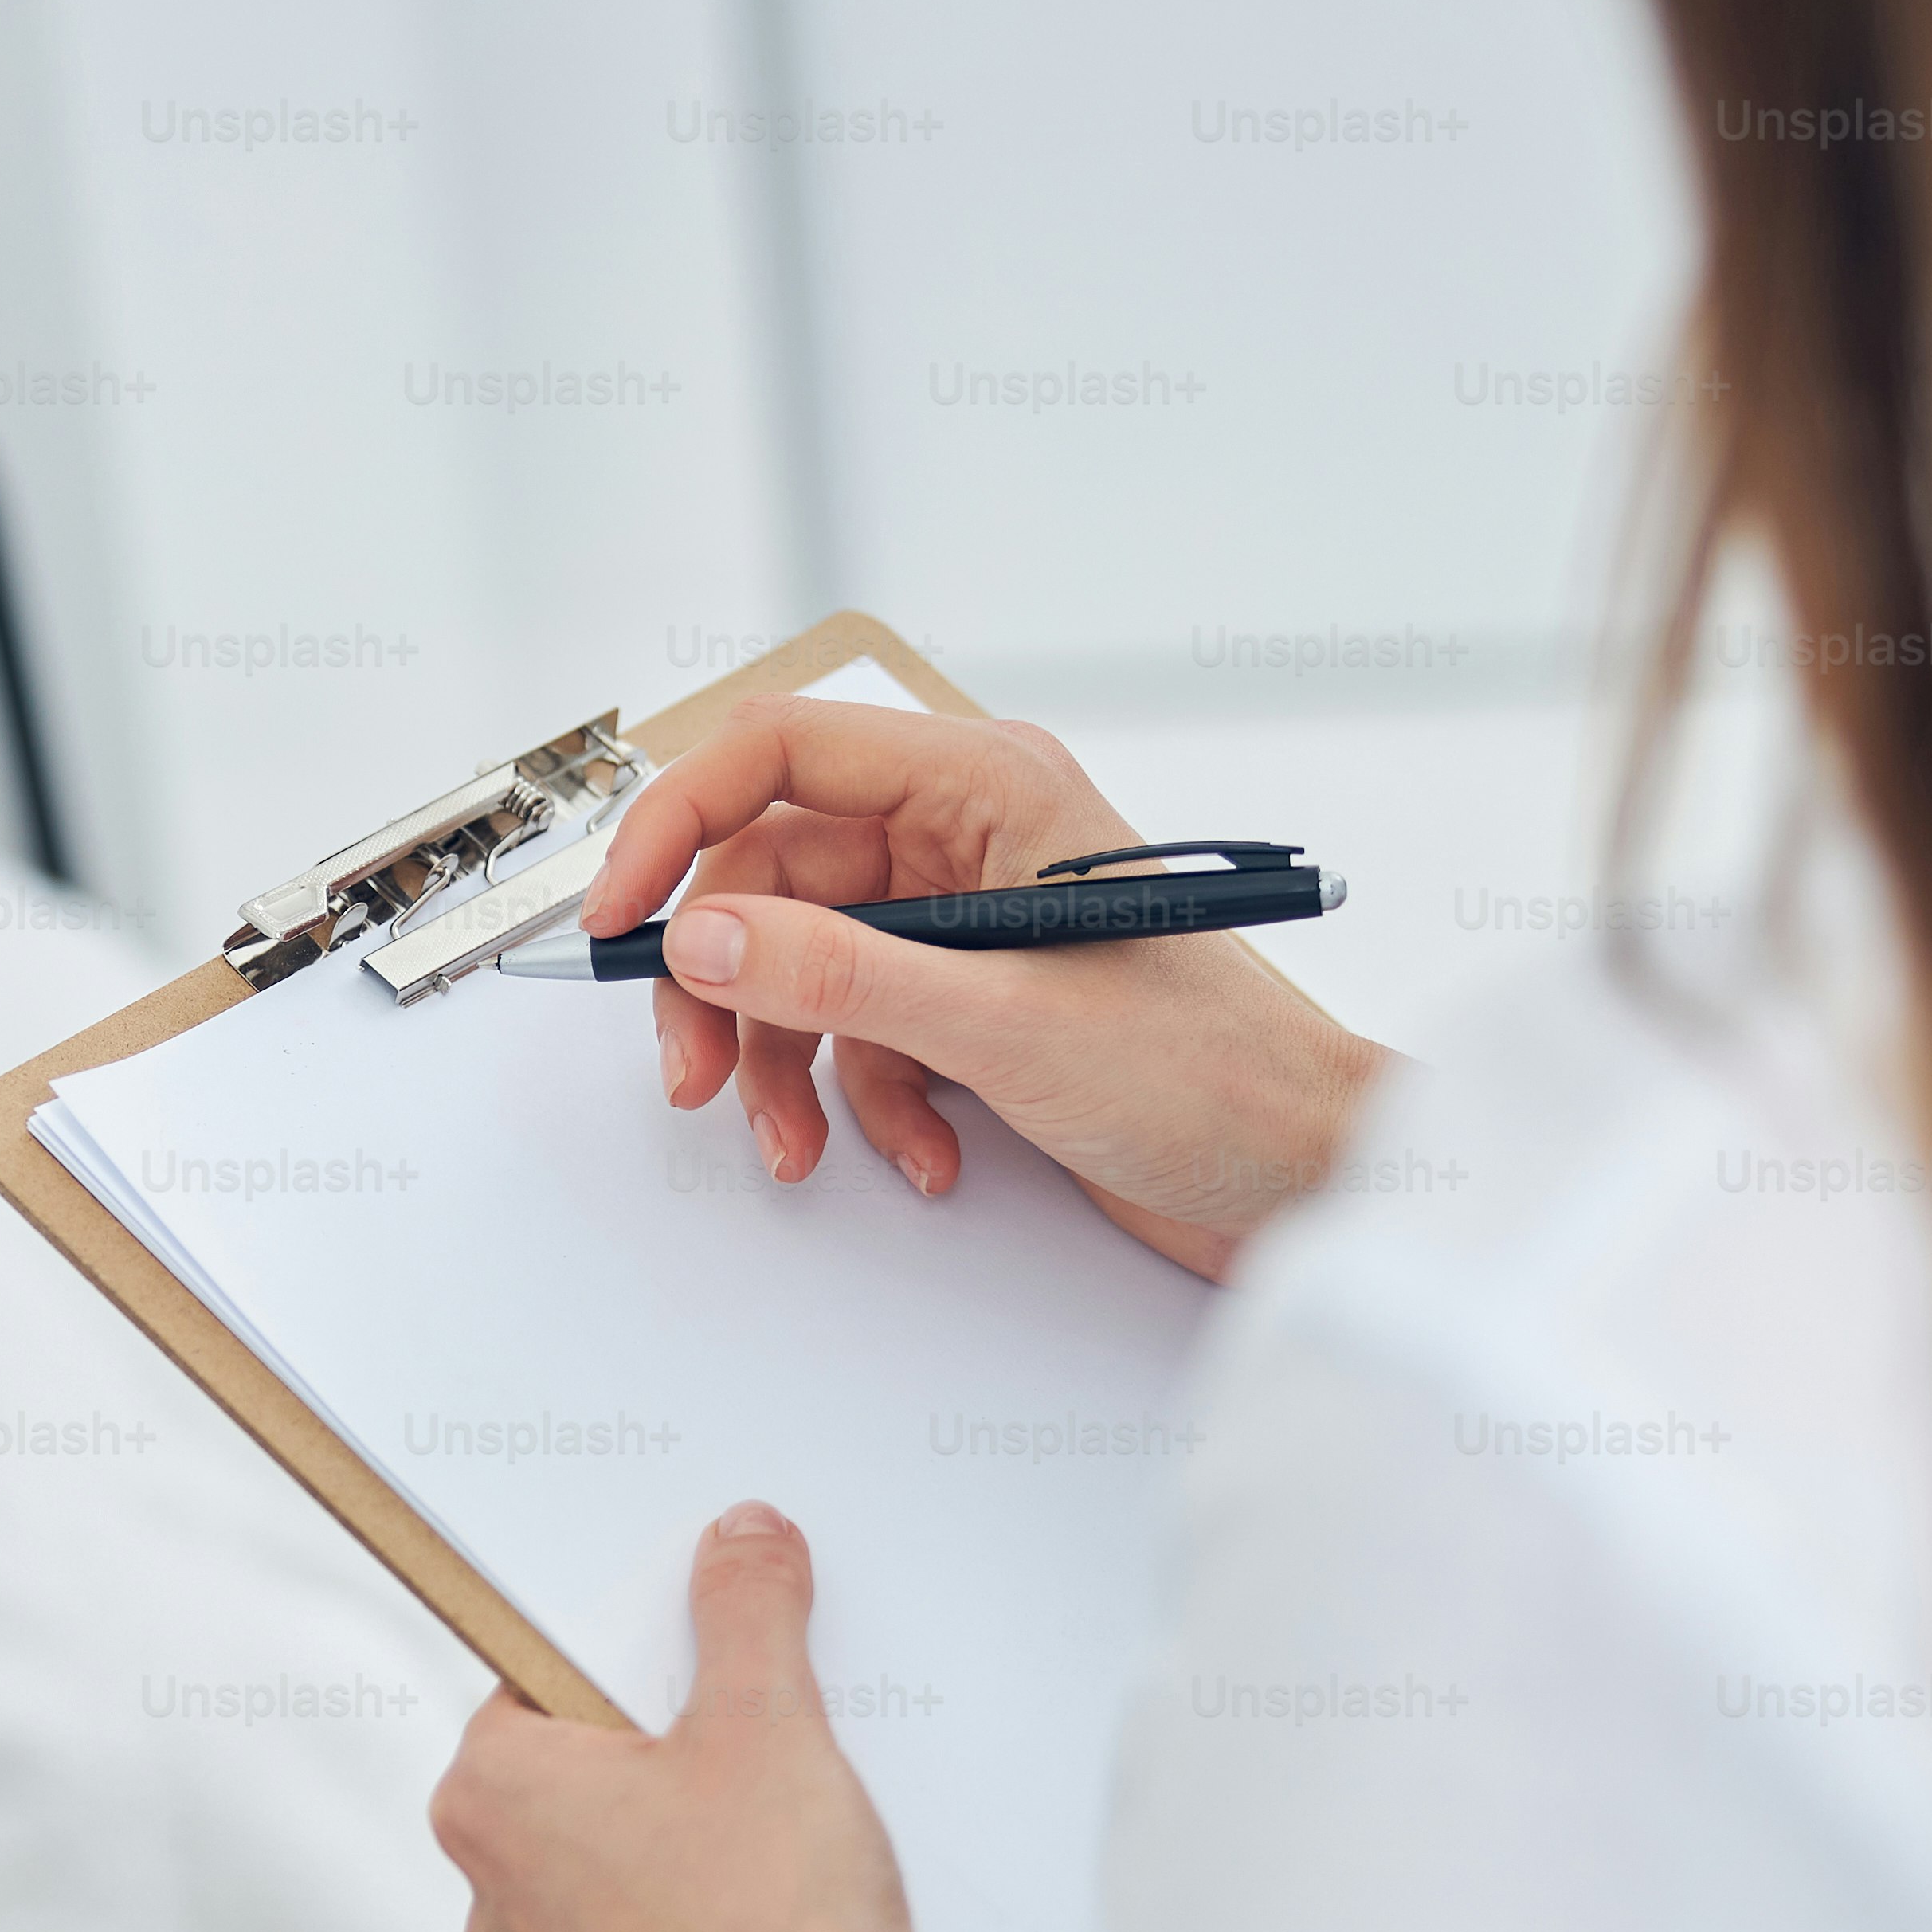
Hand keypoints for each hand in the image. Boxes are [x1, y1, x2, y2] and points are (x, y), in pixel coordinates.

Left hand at [428, 1506, 966, 1931]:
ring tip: (813, 1819)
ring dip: (732, 1816)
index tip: (723, 1626)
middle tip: (787, 1720)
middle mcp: (498, 1887)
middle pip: (605, 1751)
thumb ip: (746, 1615)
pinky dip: (744, 1900)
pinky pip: (683, 1923)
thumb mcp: (769, 1727)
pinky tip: (819, 1900)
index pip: (551, 1664)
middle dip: (700, 1726)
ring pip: (650, 1840)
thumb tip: (739, 1542)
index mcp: (490, 1793)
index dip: (649, 1636)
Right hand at [579, 697, 1390, 1281]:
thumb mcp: (1005, 1028)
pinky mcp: (980, 1007)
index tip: (617, 921)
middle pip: (773, 878)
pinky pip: (865, 1037)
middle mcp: (970, 837)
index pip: (780, 753)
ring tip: (798, 1151)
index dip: (677, 826)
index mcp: (986, 784)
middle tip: (693, 1079)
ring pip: (806, 969)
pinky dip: (869, 1107)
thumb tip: (705, 942)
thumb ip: (841, 978)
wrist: (1313, 1179)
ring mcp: (971, 924)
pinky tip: (925, 1159)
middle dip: (726, 988)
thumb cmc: (1217, 1076)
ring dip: (787, 1068)